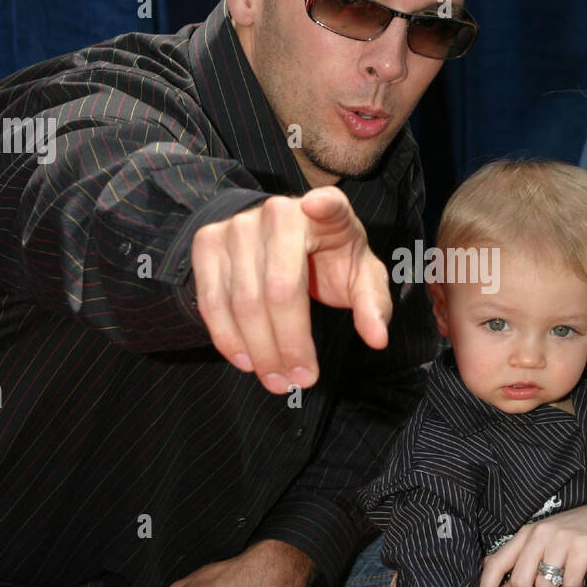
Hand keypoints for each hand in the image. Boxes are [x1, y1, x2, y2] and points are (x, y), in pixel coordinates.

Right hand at [191, 186, 392, 394]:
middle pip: (278, 289)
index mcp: (327, 213)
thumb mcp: (361, 277)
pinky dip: (227, 337)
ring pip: (242, 301)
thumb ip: (373, 305)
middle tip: (301, 381)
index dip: (323, 206)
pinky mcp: (208, 242)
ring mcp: (237, 225)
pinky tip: (246, 361)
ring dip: (259, 351)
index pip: (329, 207)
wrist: (284, 239)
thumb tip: (378, 339)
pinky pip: (212, 300)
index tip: (318, 205)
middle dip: (288, 344)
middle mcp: (278, 212)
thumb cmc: (331, 260)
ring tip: (277, 381)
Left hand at [475, 501, 586, 586]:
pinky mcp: (583, 544)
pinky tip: (580, 574)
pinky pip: (571, 582)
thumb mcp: (544, 551)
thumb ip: (521, 574)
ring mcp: (561, 537)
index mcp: (525, 535)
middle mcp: (539, 533)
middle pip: (519, 581)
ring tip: (564, 583)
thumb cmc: (575, 542)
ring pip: (545, 585)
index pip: (495, 564)